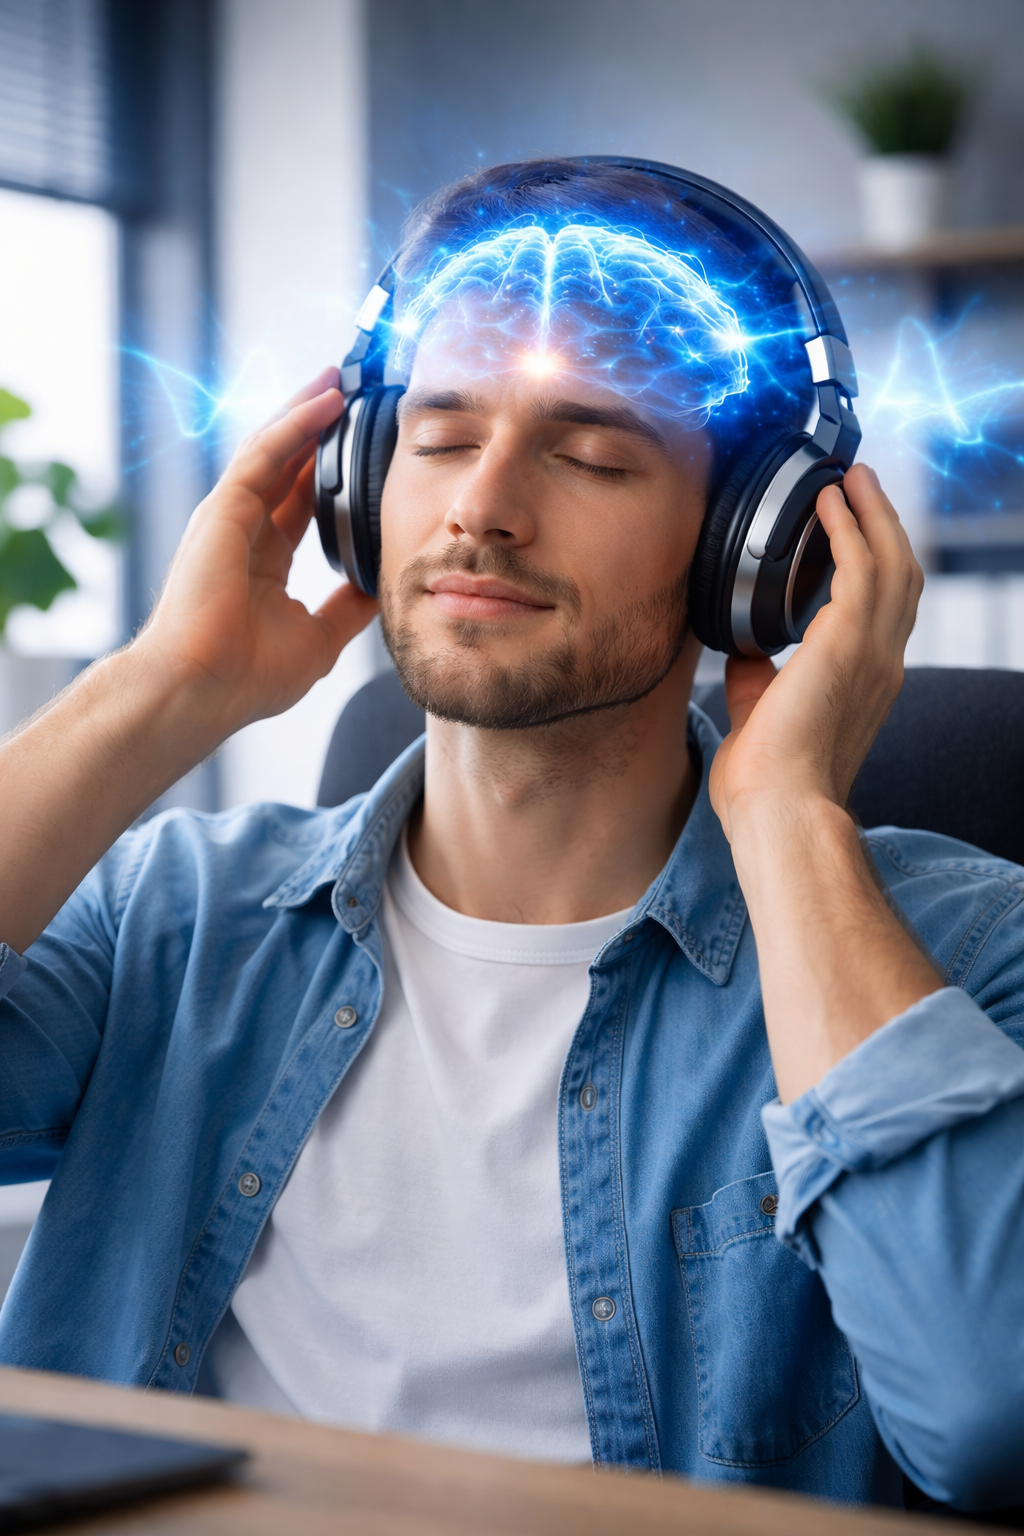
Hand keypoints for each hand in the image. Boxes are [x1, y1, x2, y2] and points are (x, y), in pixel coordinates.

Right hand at [136, 369, 377, 740]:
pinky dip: (294, 425)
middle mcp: (242, 532)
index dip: (329, 471)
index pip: (300, 501)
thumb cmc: (247, 677)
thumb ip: (348, 608)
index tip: (363, 444)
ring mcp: (228, 518)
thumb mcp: (319, 638)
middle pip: (285, 464)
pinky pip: (262, 455)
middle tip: (355, 391)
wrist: (200, 691)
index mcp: (263, 562)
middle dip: (317, 427)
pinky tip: (325, 401)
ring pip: (272, 448)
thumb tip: (383, 588)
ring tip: (342, 378)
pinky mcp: (222, 510)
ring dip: (306, 411)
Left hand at [705, 466, 939, 1101]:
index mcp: (863, 683)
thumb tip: (741, 652)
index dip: (873, 563)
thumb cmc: (766, 782)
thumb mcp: (760, 716)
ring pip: (892, 561)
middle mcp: (880, 663)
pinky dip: (850, 527)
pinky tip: (829, 500)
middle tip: (858, 486)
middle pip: (901, 574)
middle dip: (882, 525)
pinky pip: (863, 565)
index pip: (882, 610)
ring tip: (848, 479)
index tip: (850, 529)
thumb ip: (757, 681)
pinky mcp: (850, 642)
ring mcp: (872, 652)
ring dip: (871, 514)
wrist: (776, 809)